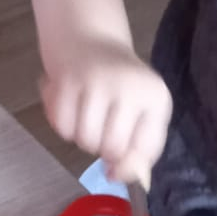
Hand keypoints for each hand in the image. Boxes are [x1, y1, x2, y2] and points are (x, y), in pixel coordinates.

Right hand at [40, 35, 171, 182]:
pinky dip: (64, 128)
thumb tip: (116, 176)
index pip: (144, 150)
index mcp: (155, 96)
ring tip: (88, 121)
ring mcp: (95, 81)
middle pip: (111, 148)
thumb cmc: (122, 83)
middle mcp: (128, 86)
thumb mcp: (143, 111)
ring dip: (83, 140)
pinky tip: (71, 111)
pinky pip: (61, 128)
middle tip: (103, 133)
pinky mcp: (66, 81)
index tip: (120, 161)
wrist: (90, 39)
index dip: (130, 163)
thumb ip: (139, 148)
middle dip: (104, 150)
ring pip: (85, 141)